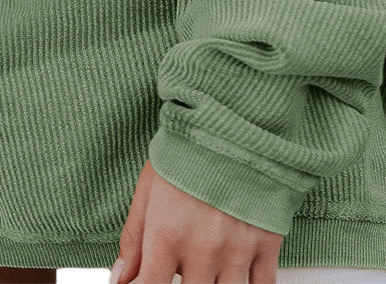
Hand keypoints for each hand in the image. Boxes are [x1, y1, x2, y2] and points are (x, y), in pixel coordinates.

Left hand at [112, 159, 282, 283]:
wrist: (235, 117)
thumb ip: (133, 237)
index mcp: (167, 234)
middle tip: (183, 265)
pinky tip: (237, 276)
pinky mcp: (266, 242)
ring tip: (208, 268)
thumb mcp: (150, 187)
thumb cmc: (189, 149)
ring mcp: (236, 248)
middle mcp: (202, 248)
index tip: (146, 282)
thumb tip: (119, 278)